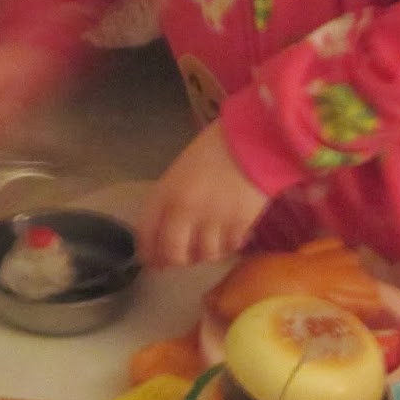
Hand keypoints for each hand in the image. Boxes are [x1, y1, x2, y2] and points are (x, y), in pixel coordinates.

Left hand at [137, 122, 267, 268]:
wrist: (253, 138)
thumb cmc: (215, 149)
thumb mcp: (181, 170)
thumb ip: (169, 199)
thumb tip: (166, 230)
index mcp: (166, 192)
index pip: (146, 234)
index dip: (148, 253)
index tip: (154, 260)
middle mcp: (185, 210)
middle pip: (173, 255)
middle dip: (178, 261)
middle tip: (186, 257)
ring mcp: (212, 220)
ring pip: (204, 256)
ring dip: (207, 253)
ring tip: (214, 240)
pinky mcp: (239, 225)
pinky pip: (229, 248)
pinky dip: (230, 245)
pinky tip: (233, 233)